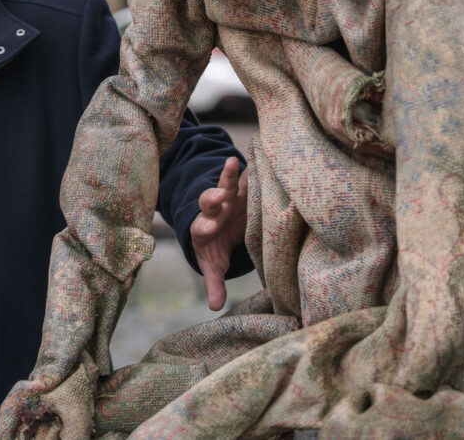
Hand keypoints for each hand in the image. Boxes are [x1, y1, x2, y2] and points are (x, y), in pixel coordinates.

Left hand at [191, 156, 247, 310]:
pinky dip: (251, 167)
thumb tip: (214, 307)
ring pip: (226, 183)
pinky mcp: (242, 188)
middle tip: (220, 197)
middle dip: (213, 198)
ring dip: (228, 175)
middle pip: (209, 200)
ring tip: (232, 163)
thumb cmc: (214, 246)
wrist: (217, 224)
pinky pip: (246, 175)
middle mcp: (214, 209)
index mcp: (203, 228)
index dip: (205, 225)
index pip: (202, 225)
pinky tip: (261, 156)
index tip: (210, 228)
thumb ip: (213, 282)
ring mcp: (227, 196)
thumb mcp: (213, 264)